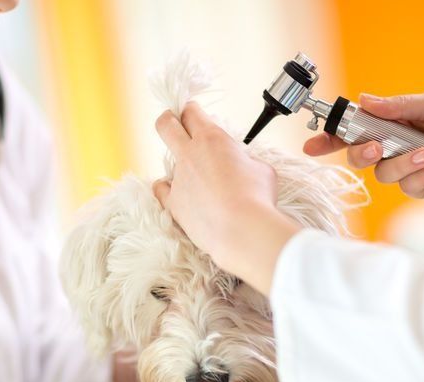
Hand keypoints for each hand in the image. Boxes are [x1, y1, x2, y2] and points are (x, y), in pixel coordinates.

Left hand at [154, 102, 300, 293]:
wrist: (241, 229)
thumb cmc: (257, 198)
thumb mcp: (261, 169)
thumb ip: (245, 161)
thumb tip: (242, 167)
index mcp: (212, 139)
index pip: (192, 113)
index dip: (192, 110)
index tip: (193, 113)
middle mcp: (190, 155)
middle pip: (166, 125)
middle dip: (168, 120)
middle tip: (172, 123)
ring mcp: (178, 179)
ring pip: (168, 163)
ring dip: (181, 167)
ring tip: (196, 179)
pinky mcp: (173, 203)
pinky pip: (161, 190)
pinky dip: (167, 189)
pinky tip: (176, 192)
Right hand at [303, 91, 423, 197]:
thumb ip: (400, 107)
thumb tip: (365, 100)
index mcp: (390, 124)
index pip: (352, 131)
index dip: (329, 138)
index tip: (312, 144)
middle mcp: (392, 148)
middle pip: (357, 156)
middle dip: (362, 153)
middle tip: (377, 147)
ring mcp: (404, 170)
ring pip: (383, 174)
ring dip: (405, 162)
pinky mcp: (419, 188)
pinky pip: (408, 186)